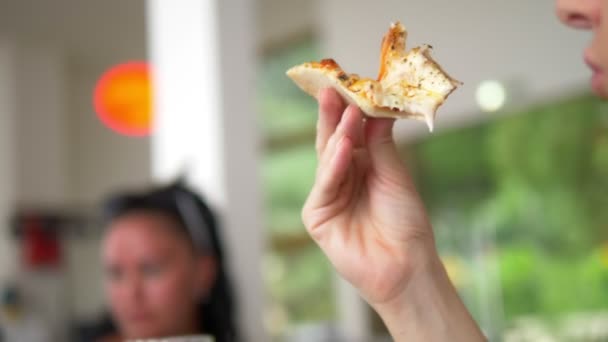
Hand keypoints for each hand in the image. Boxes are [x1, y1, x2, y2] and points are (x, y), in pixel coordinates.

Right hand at [302, 88, 484, 340]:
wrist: (407, 265)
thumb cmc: (406, 222)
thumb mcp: (395, 175)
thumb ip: (379, 144)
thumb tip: (375, 108)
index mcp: (361, 167)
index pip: (350, 133)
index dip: (349, 110)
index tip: (350, 85)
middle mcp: (342, 178)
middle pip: (332, 141)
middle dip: (333, 115)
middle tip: (333, 89)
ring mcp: (327, 196)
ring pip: (327, 159)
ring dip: (337, 135)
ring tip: (348, 113)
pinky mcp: (317, 215)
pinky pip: (325, 184)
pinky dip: (333, 164)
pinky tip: (342, 146)